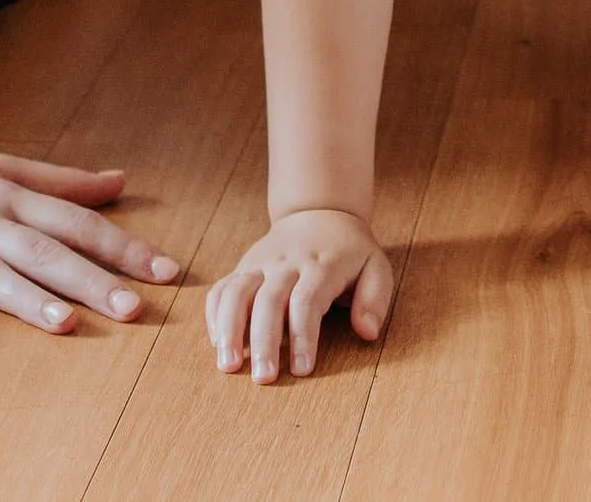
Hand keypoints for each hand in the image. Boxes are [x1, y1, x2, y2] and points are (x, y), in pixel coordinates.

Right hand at [0, 135, 179, 339]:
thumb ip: (58, 181)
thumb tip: (120, 181)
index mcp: (4, 194)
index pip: (73, 221)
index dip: (121, 246)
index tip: (166, 271)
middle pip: (39, 249)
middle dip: (88, 279)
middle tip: (134, 309)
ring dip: (25, 297)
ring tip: (64, 323)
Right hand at [206, 208, 393, 382]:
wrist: (318, 212)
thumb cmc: (350, 251)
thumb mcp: (376, 267)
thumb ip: (374, 299)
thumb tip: (367, 332)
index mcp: (321, 265)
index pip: (307, 300)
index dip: (303, 335)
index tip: (301, 369)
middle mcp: (286, 263)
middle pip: (269, 300)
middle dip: (264, 341)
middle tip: (263, 378)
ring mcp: (260, 264)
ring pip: (237, 292)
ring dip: (230, 328)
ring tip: (228, 365)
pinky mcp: (243, 267)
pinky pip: (222, 288)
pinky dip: (214, 315)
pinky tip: (217, 343)